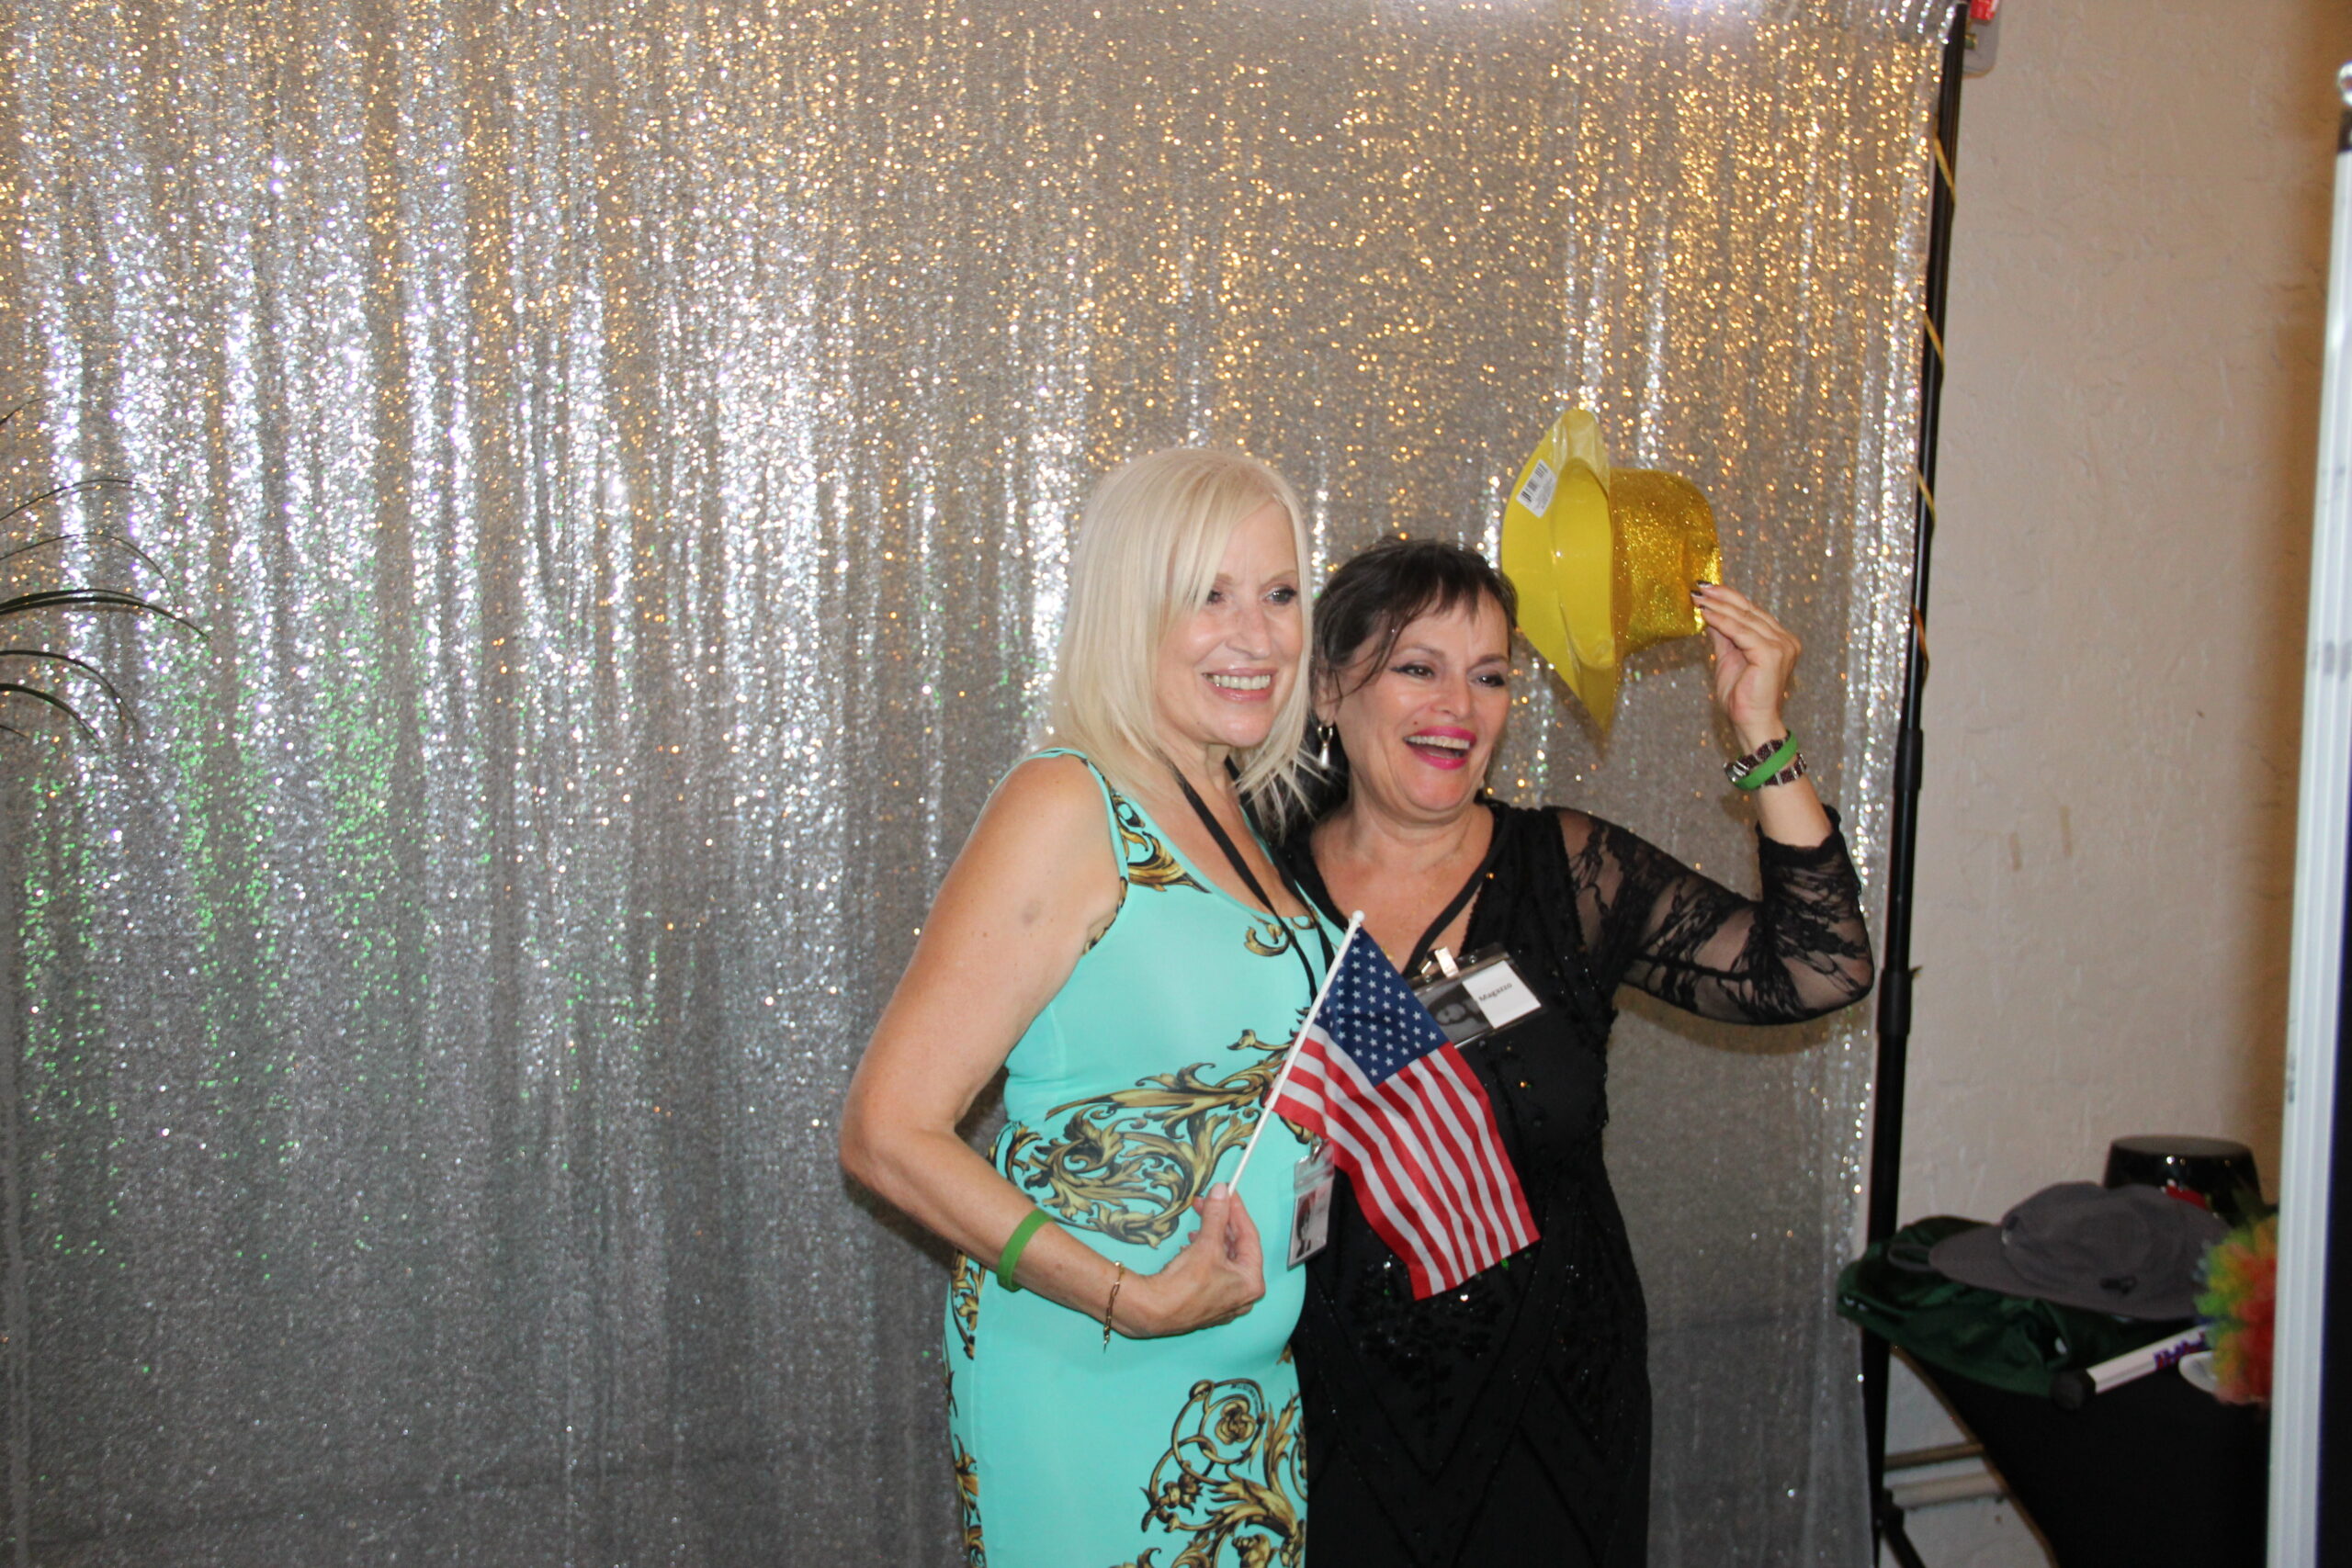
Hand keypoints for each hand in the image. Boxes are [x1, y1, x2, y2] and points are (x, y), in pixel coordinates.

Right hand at [1117, 1184, 1265, 1337]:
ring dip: (1211, 1239)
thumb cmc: (1185, 1283)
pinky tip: (1189, 1248)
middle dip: (1221, 1225)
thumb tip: (1221, 1191)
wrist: (1153, 1312)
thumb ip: (1216, 1215)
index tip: (1228, 1193)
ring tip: (1196, 1227)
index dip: (1237, 1211)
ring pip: (1224, 1261)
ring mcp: (1226, 1303)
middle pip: (1237, 1249)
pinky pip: (1213, 1273)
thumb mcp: (1206, 1245)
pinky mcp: (1208, 1305)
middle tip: (1209, 1204)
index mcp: (1252, 1282)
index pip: (1250, 1237)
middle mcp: (1244, 1295)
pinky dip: (1204, 1256)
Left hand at [1692, 583, 1799, 750]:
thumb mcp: (1729, 658)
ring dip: (1718, 606)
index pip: (1752, 611)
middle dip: (1721, 597)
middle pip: (1749, 610)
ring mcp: (1782, 645)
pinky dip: (1722, 621)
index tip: (1706, 587)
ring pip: (1745, 618)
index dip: (1729, 597)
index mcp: (1780, 640)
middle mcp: (1786, 640)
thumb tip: (1709, 612)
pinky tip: (1706, 614)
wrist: (1752, 723)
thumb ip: (1724, 635)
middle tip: (1698, 587)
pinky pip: (1742, 632)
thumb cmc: (1742, 698)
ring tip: (1698, 598)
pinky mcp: (1772, 654)